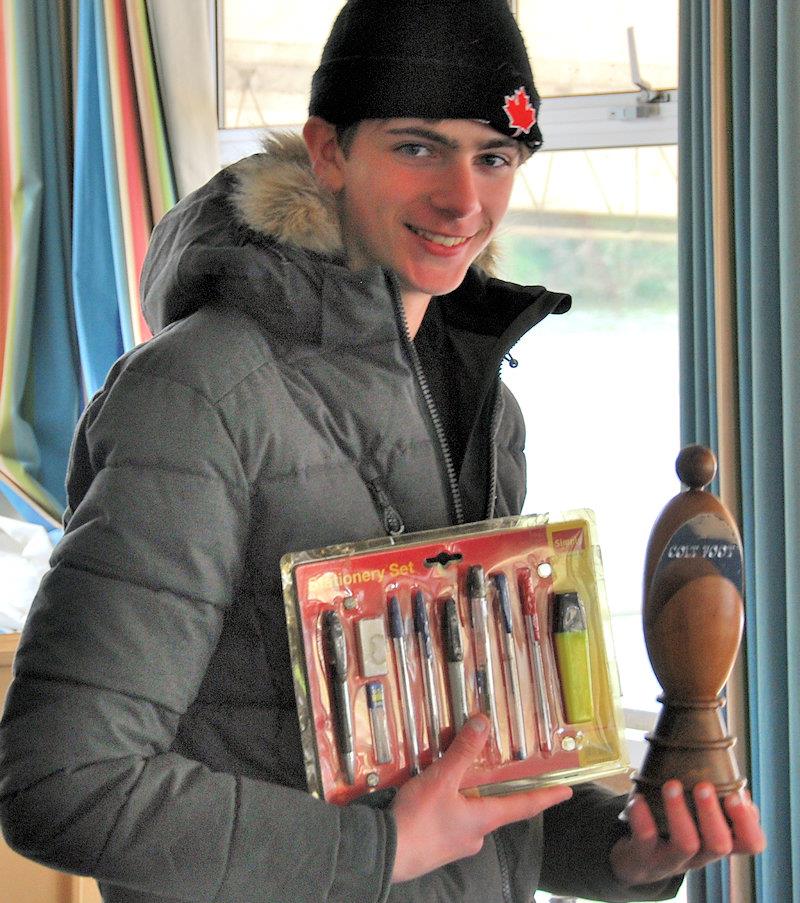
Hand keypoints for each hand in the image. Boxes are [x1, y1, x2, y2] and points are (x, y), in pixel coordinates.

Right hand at [390, 715, 572, 882]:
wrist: (383, 853)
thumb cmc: (418, 820)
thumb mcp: (441, 779)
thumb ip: (462, 751)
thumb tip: (483, 724)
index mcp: (485, 819)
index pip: (524, 805)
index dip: (546, 796)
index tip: (567, 792)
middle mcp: (476, 835)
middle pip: (491, 807)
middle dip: (486, 788)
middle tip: (482, 769)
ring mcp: (456, 845)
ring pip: (467, 813)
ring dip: (460, 796)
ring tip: (443, 778)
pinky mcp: (437, 848)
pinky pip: (448, 822)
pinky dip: (444, 807)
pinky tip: (426, 799)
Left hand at [610, 780, 765, 887]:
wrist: (638, 863)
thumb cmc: (673, 831)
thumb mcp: (699, 823)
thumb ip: (718, 806)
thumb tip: (741, 790)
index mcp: (717, 843)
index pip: (750, 844)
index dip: (748, 823)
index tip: (738, 796)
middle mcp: (700, 856)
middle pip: (719, 845)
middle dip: (712, 813)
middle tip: (704, 786)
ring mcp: (672, 860)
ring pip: (685, 844)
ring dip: (679, 812)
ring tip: (672, 785)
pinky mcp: (644, 856)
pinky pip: (645, 839)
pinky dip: (642, 816)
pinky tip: (638, 798)